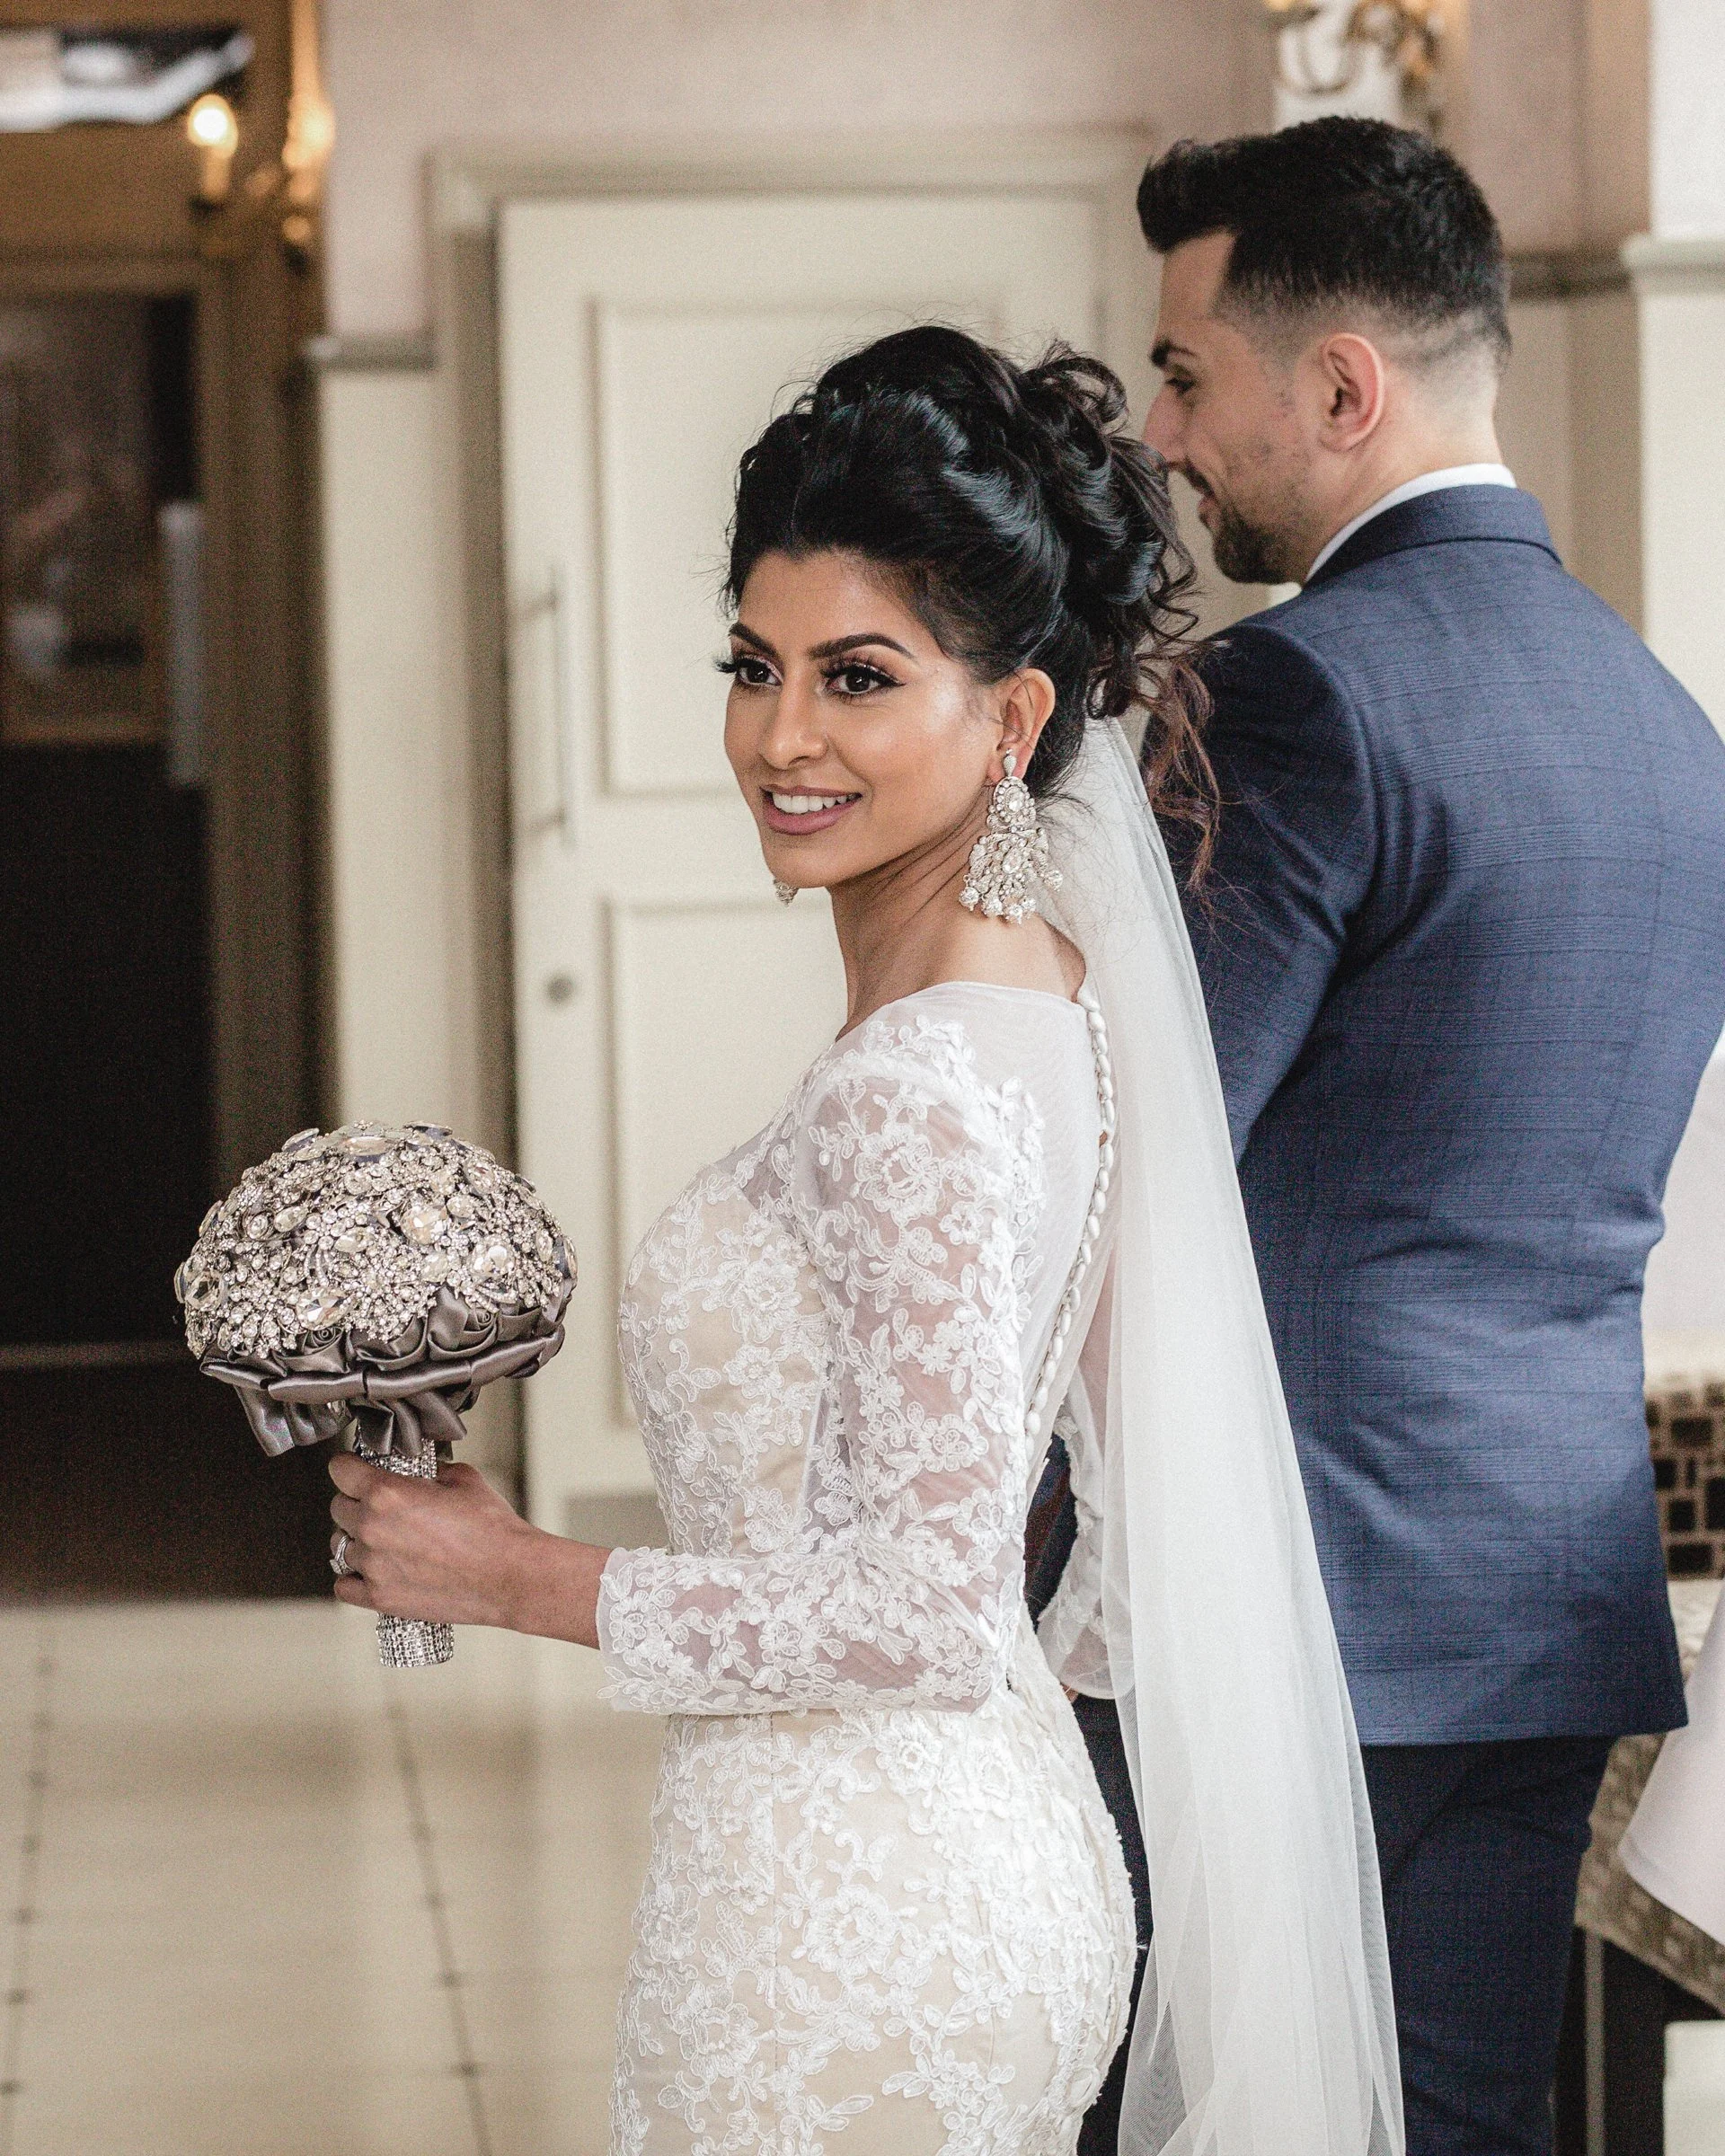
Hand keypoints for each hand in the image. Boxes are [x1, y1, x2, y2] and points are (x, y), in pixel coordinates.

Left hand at [327, 1453, 607, 1645]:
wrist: (509, 1576)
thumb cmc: (492, 1531)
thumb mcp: (463, 1480)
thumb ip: (432, 1472)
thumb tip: (422, 1473)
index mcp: (387, 1493)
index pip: (340, 1470)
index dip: (350, 1467)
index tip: (356, 1471)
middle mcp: (373, 1528)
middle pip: (338, 1508)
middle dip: (357, 1503)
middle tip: (382, 1508)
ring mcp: (373, 1566)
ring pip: (341, 1546)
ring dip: (359, 1541)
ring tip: (385, 1542)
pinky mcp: (380, 1598)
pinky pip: (345, 1585)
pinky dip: (355, 1577)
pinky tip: (375, 1570)